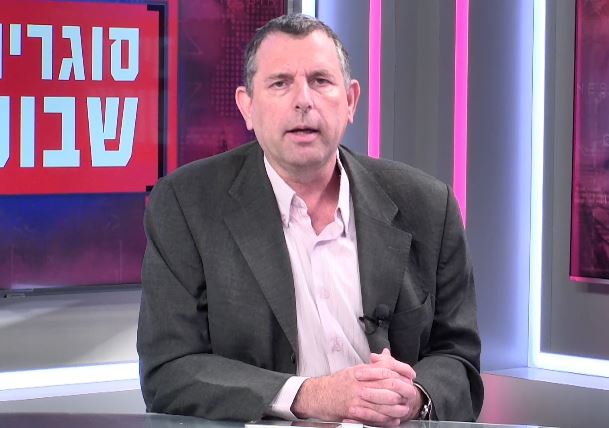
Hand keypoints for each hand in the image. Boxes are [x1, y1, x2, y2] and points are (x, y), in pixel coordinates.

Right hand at [291, 349, 419, 425]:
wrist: (318, 395)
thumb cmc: (337, 383)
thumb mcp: (355, 369)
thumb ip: (372, 365)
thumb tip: (385, 355)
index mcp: (362, 370)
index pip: (387, 367)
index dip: (402, 370)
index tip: (411, 374)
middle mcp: (361, 382)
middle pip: (389, 383)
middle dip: (404, 389)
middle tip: (411, 393)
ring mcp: (358, 397)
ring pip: (385, 401)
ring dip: (398, 406)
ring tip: (405, 408)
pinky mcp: (354, 411)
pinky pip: (375, 416)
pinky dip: (387, 419)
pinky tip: (394, 420)